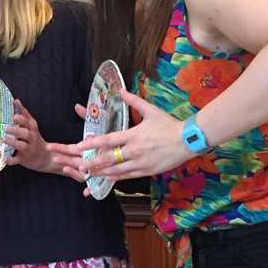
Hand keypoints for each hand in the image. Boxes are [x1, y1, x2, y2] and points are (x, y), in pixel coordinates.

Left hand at [3, 99, 57, 173]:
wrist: (44, 157)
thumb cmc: (34, 139)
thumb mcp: (31, 126)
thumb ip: (24, 114)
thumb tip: (16, 101)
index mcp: (32, 128)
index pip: (27, 121)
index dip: (21, 116)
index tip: (14, 114)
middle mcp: (31, 138)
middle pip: (25, 133)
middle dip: (16, 130)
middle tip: (6, 127)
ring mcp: (28, 149)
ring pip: (21, 145)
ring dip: (12, 142)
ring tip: (3, 139)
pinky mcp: (24, 159)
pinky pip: (18, 160)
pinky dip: (12, 160)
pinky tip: (5, 158)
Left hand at [48, 89, 189, 182]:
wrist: (188, 140)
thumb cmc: (169, 125)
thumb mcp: (151, 110)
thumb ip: (134, 101)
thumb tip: (121, 89)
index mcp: (133, 135)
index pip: (108, 140)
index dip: (92, 144)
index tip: (79, 147)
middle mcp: (134, 150)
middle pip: (108, 159)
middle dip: (92, 163)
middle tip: (79, 165)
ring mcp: (140, 163)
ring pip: (116, 170)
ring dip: (101, 172)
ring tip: (88, 174)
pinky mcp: (147, 171)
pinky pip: (127, 176)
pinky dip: (116, 177)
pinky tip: (107, 178)